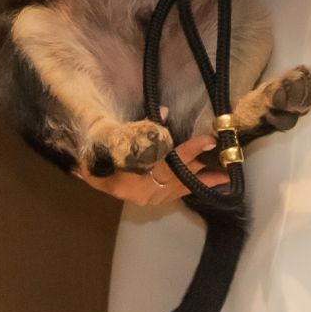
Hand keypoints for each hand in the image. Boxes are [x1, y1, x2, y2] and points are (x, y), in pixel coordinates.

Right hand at [74, 133, 229, 206]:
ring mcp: (147, 198)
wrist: (85, 173)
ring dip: (201, 181)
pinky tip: (206, 182)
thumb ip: (137, 129)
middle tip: (225, 162)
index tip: (207, 140)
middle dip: (200, 167)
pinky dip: (191, 186)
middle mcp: (142, 190)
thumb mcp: (108, 139)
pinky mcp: (151, 199)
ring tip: (225, 176)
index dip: (187, 150)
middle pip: (176, 177)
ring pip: (179, 187)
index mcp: (131, 176)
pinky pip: (175, 193)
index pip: (164, 161)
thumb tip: (165, 112)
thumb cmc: (95, 156)